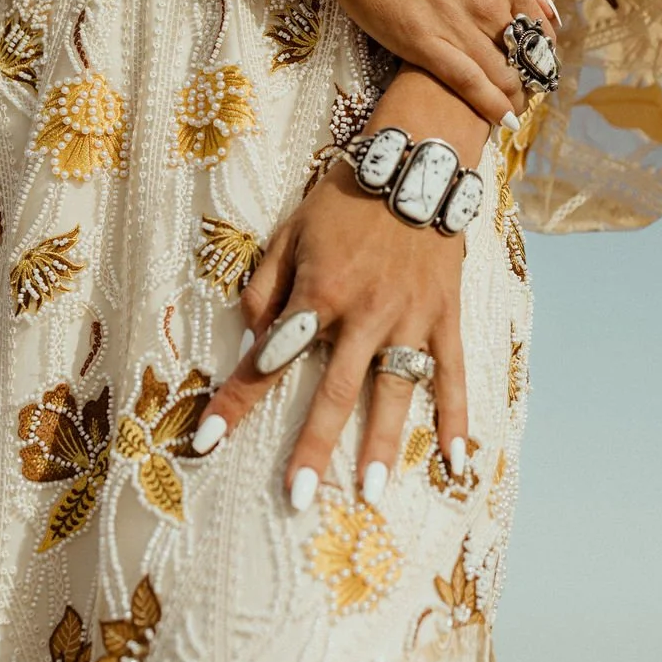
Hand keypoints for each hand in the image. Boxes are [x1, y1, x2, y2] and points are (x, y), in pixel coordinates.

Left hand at [188, 153, 468, 510]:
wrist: (414, 165)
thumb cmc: (344, 200)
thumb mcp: (289, 232)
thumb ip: (265, 286)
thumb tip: (253, 337)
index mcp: (319, 293)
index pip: (270, 360)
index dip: (235, 402)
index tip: (205, 442)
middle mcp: (364, 314)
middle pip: (334, 392)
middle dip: (313, 446)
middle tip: (298, 496)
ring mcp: (410, 319)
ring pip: (394, 393)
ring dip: (381, 445)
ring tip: (370, 494)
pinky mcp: (445, 317)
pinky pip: (453, 375)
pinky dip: (457, 419)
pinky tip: (456, 462)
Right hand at [304, 0, 557, 129]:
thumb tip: (547, 6)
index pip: (541, 29)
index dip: (543, 54)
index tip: (538, 68)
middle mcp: (491, 2)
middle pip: (525, 56)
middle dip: (530, 80)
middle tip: (526, 94)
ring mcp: (459, 25)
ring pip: (502, 75)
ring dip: (513, 98)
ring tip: (514, 110)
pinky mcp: (426, 45)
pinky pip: (468, 83)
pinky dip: (490, 105)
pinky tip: (501, 119)